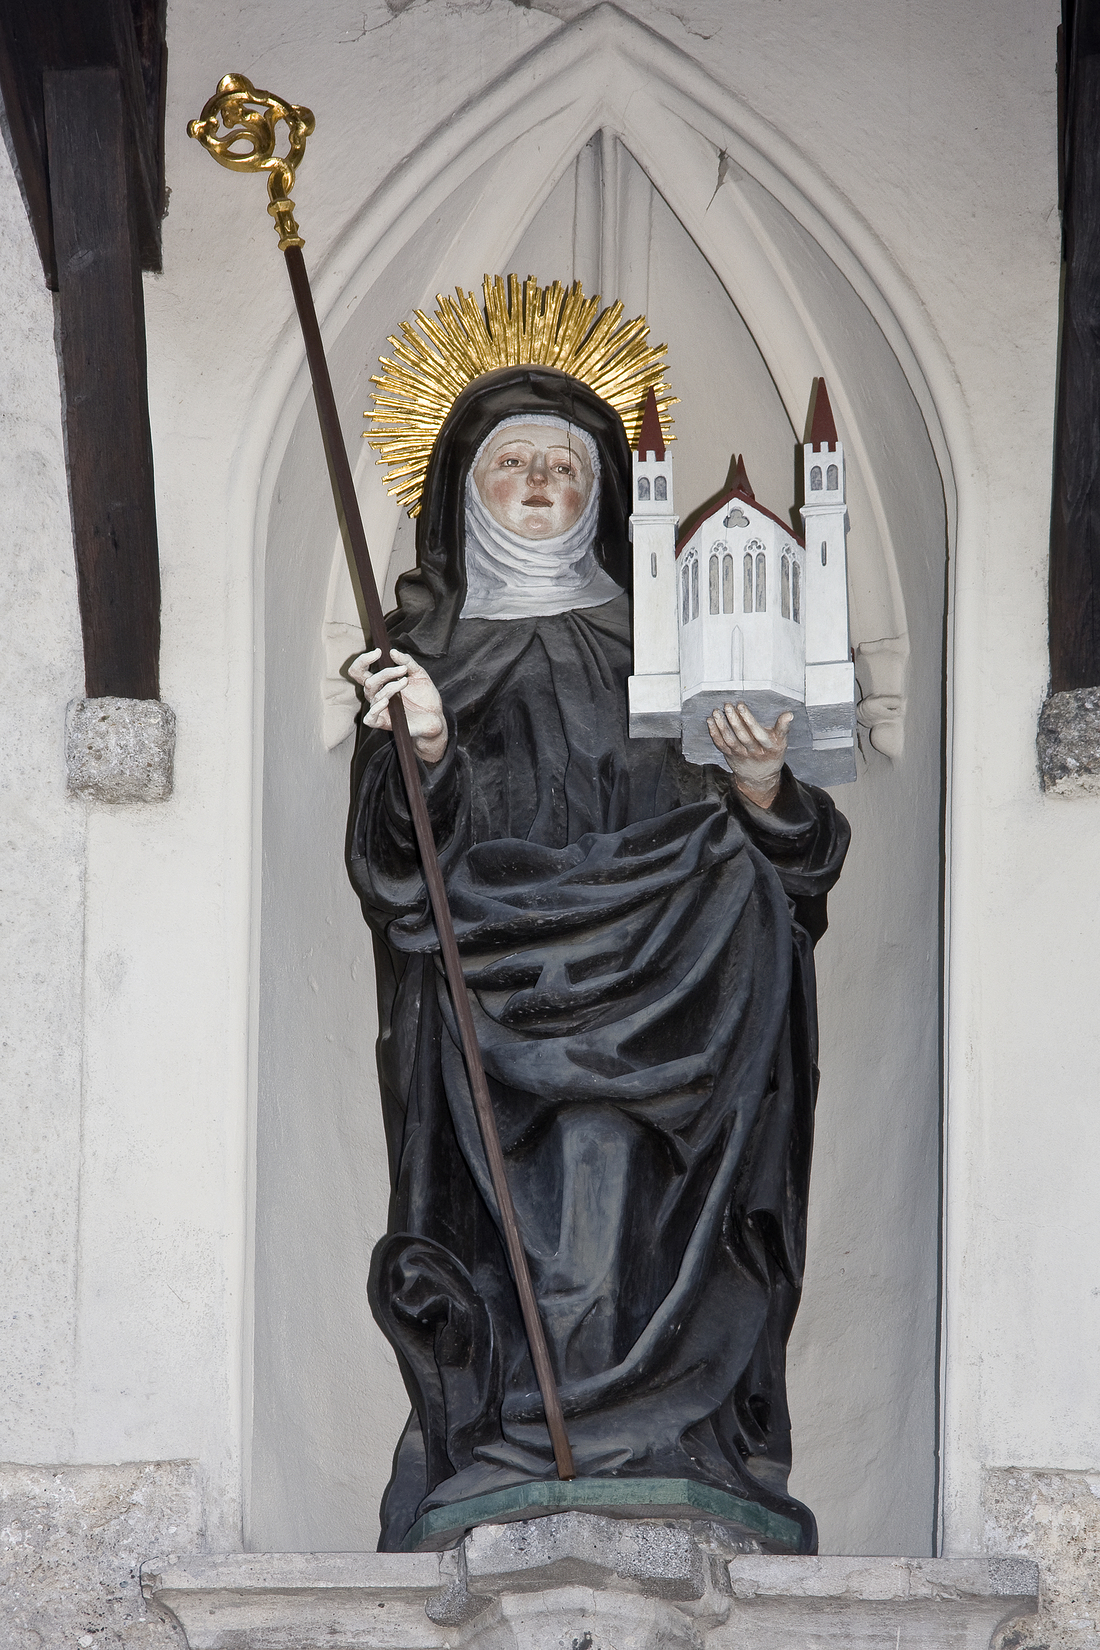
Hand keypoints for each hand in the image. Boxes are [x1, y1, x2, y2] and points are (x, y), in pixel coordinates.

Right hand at [348, 647, 447, 764]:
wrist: (435, 717)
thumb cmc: (424, 696)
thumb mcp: (419, 674)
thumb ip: (407, 662)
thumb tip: (392, 651)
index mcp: (381, 683)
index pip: (360, 671)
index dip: (363, 660)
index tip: (379, 652)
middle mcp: (377, 695)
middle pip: (368, 682)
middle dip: (385, 673)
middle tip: (402, 670)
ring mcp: (380, 709)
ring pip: (375, 696)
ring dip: (391, 687)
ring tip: (406, 682)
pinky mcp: (384, 723)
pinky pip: (370, 718)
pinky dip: (375, 709)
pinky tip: (386, 701)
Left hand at [707, 702, 792, 808]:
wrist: (760, 777)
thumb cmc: (771, 754)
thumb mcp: (781, 743)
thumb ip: (782, 728)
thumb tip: (789, 714)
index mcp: (769, 748)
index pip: (758, 733)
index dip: (749, 719)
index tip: (741, 705)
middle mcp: (754, 753)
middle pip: (743, 736)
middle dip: (734, 720)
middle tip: (728, 705)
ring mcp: (741, 755)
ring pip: (730, 740)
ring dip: (722, 726)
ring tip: (717, 711)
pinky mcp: (730, 756)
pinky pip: (721, 745)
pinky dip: (714, 733)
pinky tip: (710, 721)